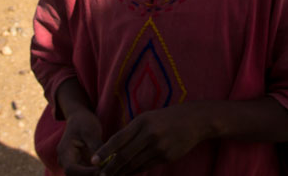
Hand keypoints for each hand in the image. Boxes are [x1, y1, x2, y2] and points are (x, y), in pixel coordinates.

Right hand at [58, 110, 103, 175]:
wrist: (79, 118)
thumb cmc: (84, 122)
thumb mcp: (90, 131)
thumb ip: (95, 146)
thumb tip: (103, 162)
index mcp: (64, 152)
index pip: (71, 169)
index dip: (85, 173)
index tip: (100, 170)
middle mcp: (65, 161)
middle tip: (107, 172)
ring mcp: (72, 164)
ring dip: (95, 175)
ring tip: (109, 170)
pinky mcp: (80, 166)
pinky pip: (87, 174)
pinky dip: (97, 173)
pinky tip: (108, 169)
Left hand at [91, 104, 208, 174]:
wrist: (194, 120)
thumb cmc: (166, 118)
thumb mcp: (147, 118)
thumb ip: (131, 133)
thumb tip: (113, 150)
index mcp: (141, 122)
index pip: (118, 139)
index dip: (104, 152)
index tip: (93, 161)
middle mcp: (149, 135)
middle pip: (124, 156)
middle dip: (111, 168)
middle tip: (102, 175)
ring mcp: (159, 147)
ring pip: (135, 164)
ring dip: (122, 173)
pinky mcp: (167, 157)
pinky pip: (147, 167)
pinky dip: (136, 171)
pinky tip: (129, 173)